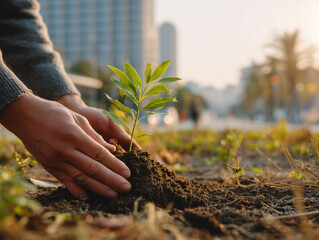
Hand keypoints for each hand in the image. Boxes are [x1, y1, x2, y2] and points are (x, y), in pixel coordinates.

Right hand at [0, 93, 130, 198]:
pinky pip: (64, 181)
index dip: (115, 165)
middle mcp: (64, 150)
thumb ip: (94, 135)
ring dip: (99, 188)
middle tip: (127, 188)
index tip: (127, 173)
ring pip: (80, 178)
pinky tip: (88, 197)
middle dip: (112, 180)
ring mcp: (55, 160)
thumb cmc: (55, 113)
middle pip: (92, 169)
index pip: (99, 154)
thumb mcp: (77, 118)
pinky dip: (77, 190)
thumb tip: (110, 150)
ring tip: (114, 195)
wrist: (25, 116)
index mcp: (74, 135)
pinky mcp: (48, 166)